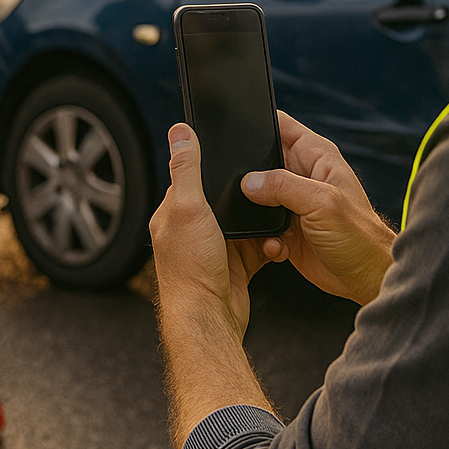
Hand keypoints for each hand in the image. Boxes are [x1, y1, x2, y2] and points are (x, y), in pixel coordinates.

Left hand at [149, 123, 283, 334]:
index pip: (190, 177)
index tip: (234, 153)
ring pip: (242, 223)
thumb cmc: (191, 267)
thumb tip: (179, 130)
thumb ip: (187, 168)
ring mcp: (213, 249)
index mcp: (172, 213)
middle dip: (243, 194)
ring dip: (259, 219)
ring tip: (274, 211)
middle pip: (221, 199)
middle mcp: (190, 230)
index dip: (211, 164)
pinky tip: (276, 241)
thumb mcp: (188, 207)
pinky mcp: (234, 266)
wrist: (210, 318)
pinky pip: (256, 247)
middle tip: (264, 184)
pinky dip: (268, 243)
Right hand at [241, 111, 394, 304]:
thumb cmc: (360, 237)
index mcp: (316, 156)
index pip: (280, 125)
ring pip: (254, 195)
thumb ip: (284, 186)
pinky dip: (260, 236)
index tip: (236, 134)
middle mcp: (302, 175)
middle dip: (247, 174)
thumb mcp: (322, 203)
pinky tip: (276, 246)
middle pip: (259, 161)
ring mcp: (292, 202)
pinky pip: (259, 224)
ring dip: (252, 210)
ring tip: (264, 225)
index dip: (257, 124)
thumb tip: (249, 182)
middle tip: (245, 191)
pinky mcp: (284, 228)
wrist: (364, 278)